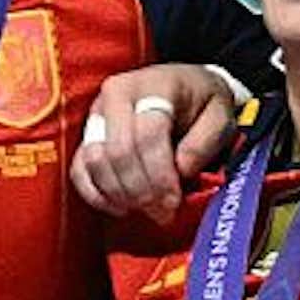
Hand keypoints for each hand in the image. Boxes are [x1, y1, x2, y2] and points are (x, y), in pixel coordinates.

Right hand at [70, 64, 239, 215]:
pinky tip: (122, 208)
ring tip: (146, 210)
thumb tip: (180, 171)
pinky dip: (96, 194)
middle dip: (140, 190)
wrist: (185, 87)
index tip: (173, 202)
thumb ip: (205, 142)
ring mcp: (96, 114)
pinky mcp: (86, 135)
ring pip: (94, 161)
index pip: (148, 134)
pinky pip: (79, 169)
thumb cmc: (204, 103)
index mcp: (154, 86)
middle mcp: (117, 94)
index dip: (160, 174)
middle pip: (119, 151)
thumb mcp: (220, 116)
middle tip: (161, 213)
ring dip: (119, 194)